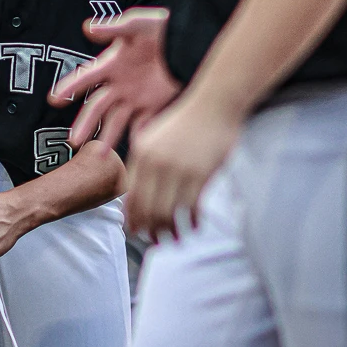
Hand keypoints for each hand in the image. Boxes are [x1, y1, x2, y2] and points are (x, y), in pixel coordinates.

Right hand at [50, 7, 181, 148]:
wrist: (190, 42)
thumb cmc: (162, 29)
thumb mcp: (139, 24)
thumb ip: (114, 28)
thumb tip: (87, 27)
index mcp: (112, 65)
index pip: (87, 77)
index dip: (70, 87)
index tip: (54, 99)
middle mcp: (119, 85)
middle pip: (98, 107)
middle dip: (86, 123)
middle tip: (75, 141)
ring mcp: (136, 97)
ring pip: (117, 121)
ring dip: (109, 137)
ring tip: (101, 157)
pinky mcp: (154, 105)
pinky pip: (145, 125)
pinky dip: (140, 137)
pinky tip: (136, 150)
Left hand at [124, 89, 242, 241]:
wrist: (213, 104)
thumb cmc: (187, 121)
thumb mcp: (155, 136)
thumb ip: (146, 162)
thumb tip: (138, 192)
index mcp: (142, 154)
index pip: (132, 195)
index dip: (133, 218)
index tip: (136, 231)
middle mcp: (156, 163)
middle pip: (148, 209)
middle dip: (151, 230)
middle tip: (156, 241)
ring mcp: (178, 169)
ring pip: (169, 211)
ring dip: (171, 230)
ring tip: (175, 239)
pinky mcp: (199, 173)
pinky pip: (191, 206)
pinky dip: (191, 220)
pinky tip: (194, 226)